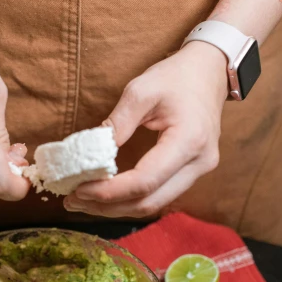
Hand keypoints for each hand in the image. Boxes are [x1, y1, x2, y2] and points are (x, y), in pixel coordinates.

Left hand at [64, 41, 227, 216]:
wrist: (208, 73)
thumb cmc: (176, 77)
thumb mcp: (141, 90)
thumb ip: (117, 123)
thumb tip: (91, 154)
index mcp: (189, 140)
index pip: (145, 180)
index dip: (110, 191)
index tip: (79, 189)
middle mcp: (199, 163)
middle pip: (150, 202)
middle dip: (108, 206)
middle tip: (73, 201)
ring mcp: (199, 171)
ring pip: (154, 204)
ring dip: (117, 207)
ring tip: (83, 201)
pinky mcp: (191, 173)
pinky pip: (158, 195)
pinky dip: (130, 199)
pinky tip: (106, 194)